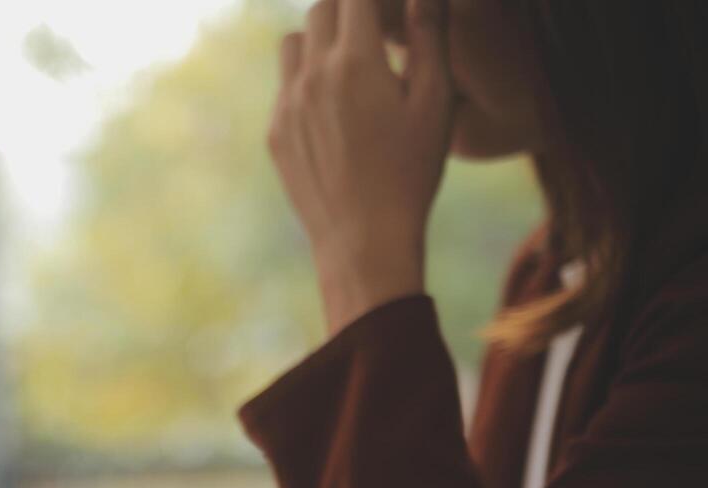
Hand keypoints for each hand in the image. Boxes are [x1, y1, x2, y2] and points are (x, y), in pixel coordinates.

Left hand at [268, 0, 455, 333]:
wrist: (363, 240)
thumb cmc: (410, 171)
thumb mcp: (436, 101)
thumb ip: (429, 35)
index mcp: (354, 63)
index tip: (394, 12)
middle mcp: (311, 77)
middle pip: (322, 9)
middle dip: (351, 9)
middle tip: (379, 31)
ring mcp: (286, 107)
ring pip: (294, 43)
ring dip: (321, 40)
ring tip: (353, 65)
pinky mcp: (275, 134)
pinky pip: (285, 87)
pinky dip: (307, 82)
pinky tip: (336, 110)